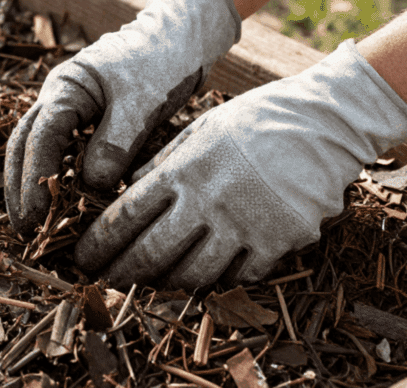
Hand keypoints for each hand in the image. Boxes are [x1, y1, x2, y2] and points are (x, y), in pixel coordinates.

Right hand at [5, 0, 240, 235]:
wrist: (180, 38)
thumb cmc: (162, 61)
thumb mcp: (142, 101)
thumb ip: (116, 141)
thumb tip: (91, 183)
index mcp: (66, 87)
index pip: (40, 137)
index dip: (34, 180)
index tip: (36, 216)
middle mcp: (58, 98)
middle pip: (23, 145)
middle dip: (18, 188)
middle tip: (23, 231)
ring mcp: (68, 110)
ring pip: (36, 150)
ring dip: (30, 186)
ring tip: (33, 227)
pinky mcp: (85, 123)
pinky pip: (61, 154)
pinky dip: (56, 180)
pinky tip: (60, 208)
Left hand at [74, 40, 406, 288]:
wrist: (325, 121)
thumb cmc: (255, 121)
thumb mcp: (198, 130)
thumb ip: (162, 164)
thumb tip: (127, 193)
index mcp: (183, 169)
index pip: (125, 216)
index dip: (98, 244)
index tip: (82, 259)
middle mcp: (208, 201)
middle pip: (151, 254)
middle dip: (120, 274)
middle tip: (105, 283)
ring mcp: (245, 226)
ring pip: (192, 275)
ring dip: (165, 284)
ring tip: (150, 284)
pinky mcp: (279, 243)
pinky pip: (239, 278)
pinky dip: (219, 281)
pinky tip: (205, 276)